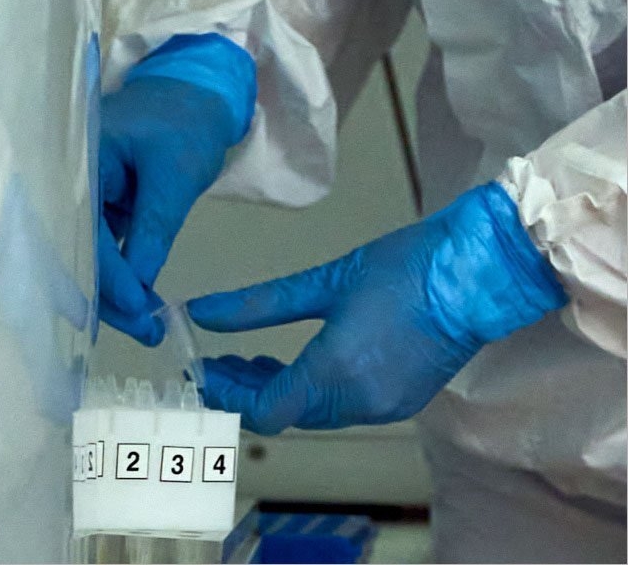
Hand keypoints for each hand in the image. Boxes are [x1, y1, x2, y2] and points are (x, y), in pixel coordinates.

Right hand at [97, 76, 235, 344]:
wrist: (196, 95)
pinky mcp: (96, 210)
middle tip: (145, 333)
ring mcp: (80, 198)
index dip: (108, 276)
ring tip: (147, 329)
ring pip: (85, 257)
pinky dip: (118, 279)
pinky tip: (137, 307)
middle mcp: (66, 182)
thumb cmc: (186, 124)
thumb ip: (153, 231)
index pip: (83, 230)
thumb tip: (137, 288)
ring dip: (113, 296)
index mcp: (76, 161)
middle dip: (105, 298)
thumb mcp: (174, 178)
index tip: (138, 310)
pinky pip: (99, 251)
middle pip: (73, 252)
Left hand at [188, 183, 566, 433]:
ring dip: (279, 390)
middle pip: (285, 413)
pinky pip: (341, 408)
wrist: (480, 275)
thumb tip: (201, 314)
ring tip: (252, 357)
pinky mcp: (401, 402)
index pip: (263, 409)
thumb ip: (258, 305)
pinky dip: (312, 391)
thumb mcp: (325, 281)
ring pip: (312, 413)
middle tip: (221, 359)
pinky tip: (299, 361)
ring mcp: (383, 408)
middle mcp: (358, 404)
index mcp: (335, 373)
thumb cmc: (404, 268)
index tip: (204, 369)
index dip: (227, 394)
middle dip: (247, 390)